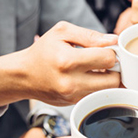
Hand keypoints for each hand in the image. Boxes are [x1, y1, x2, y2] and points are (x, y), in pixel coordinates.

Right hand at [0, 22, 120, 107]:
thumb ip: (90, 35)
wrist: (24, 75)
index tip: (106, 49)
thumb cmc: (43, 51)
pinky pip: (97, 96)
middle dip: (114, 68)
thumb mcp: (62, 32)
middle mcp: (71, 82)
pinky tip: (88, 77)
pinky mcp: (74, 104)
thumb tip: (113, 40)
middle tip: (105, 60)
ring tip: (96, 68)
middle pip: (113, 79)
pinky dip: (98, 87)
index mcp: (68, 60)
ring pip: (107, 90)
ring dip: (108, 79)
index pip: (108, 58)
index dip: (112, 51)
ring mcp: (73, 97)